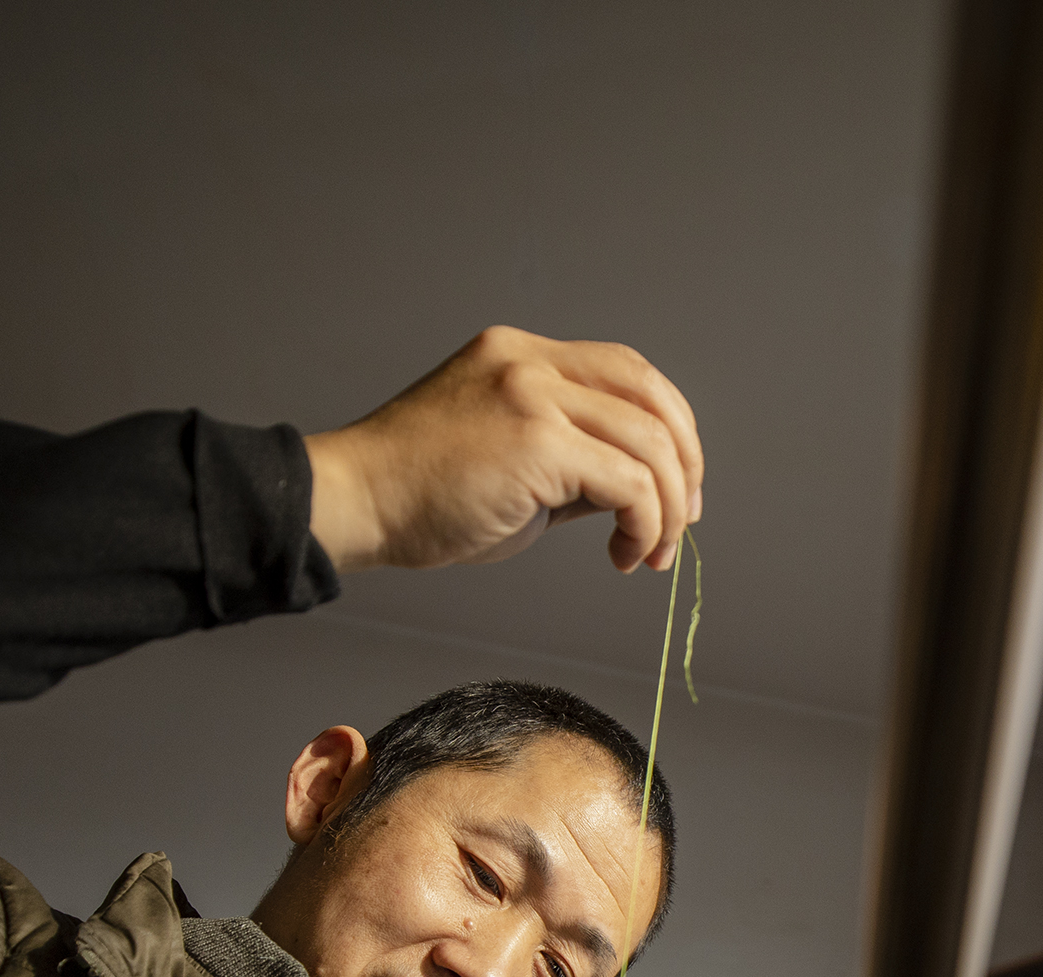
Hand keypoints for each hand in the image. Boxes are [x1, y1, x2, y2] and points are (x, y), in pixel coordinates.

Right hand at [304, 327, 703, 574]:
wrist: (357, 504)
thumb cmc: (421, 495)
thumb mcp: (512, 461)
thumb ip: (574, 460)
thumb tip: (638, 491)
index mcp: (522, 354)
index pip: (627, 371)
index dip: (669, 428)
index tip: (675, 486)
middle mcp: (530, 361)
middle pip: (652, 394)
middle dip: (684, 463)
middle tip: (682, 520)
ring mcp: (532, 393)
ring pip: (649, 442)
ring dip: (666, 508)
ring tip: (650, 552)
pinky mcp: (535, 440)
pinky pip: (628, 482)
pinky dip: (644, 524)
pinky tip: (623, 555)